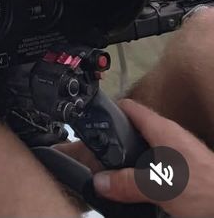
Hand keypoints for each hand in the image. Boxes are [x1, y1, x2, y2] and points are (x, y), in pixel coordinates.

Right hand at [90, 99, 213, 217]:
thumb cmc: (207, 189)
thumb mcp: (159, 187)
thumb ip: (127, 183)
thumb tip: (102, 181)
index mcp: (163, 130)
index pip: (130, 107)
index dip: (110, 109)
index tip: (94, 118)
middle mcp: (172, 136)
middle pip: (137, 129)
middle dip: (119, 140)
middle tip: (100, 152)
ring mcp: (181, 152)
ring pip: (149, 148)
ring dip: (134, 159)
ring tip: (117, 173)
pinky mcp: (188, 168)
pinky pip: (160, 163)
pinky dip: (148, 171)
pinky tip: (144, 187)